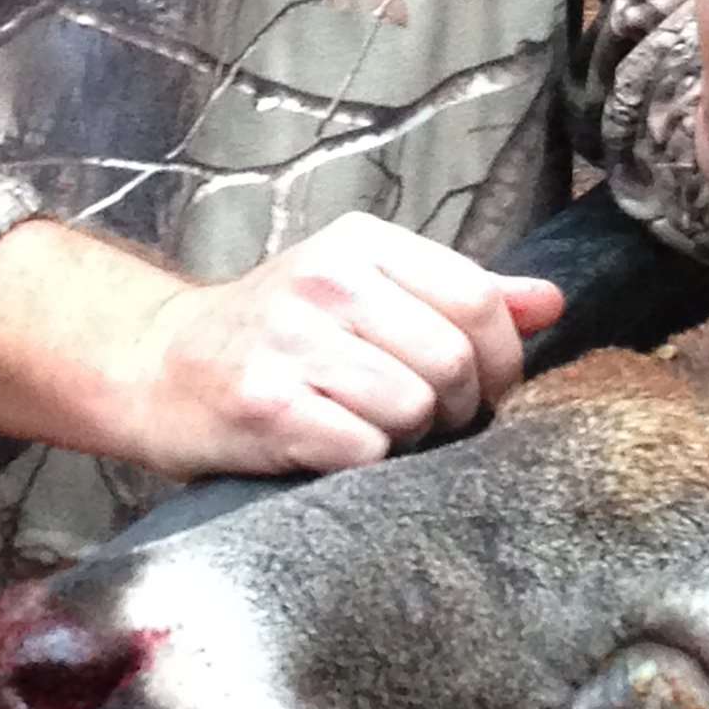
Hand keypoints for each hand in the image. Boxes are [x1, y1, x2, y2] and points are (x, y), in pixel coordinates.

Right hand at [0, 211, 563, 477]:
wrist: (155, 367)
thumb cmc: (274, 336)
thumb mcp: (363, 291)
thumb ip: (457, 294)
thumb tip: (552, 302)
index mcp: (360, 243)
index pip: (478, 297)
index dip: (501, 359)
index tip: (483, 389)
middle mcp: (326, 281)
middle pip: (452, 360)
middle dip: (455, 409)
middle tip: (425, 423)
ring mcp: (291, 341)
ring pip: (413, 408)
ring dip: (408, 441)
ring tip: (375, 435)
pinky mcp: (264, 405)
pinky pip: (364, 450)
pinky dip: (365, 465)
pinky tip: (336, 452)